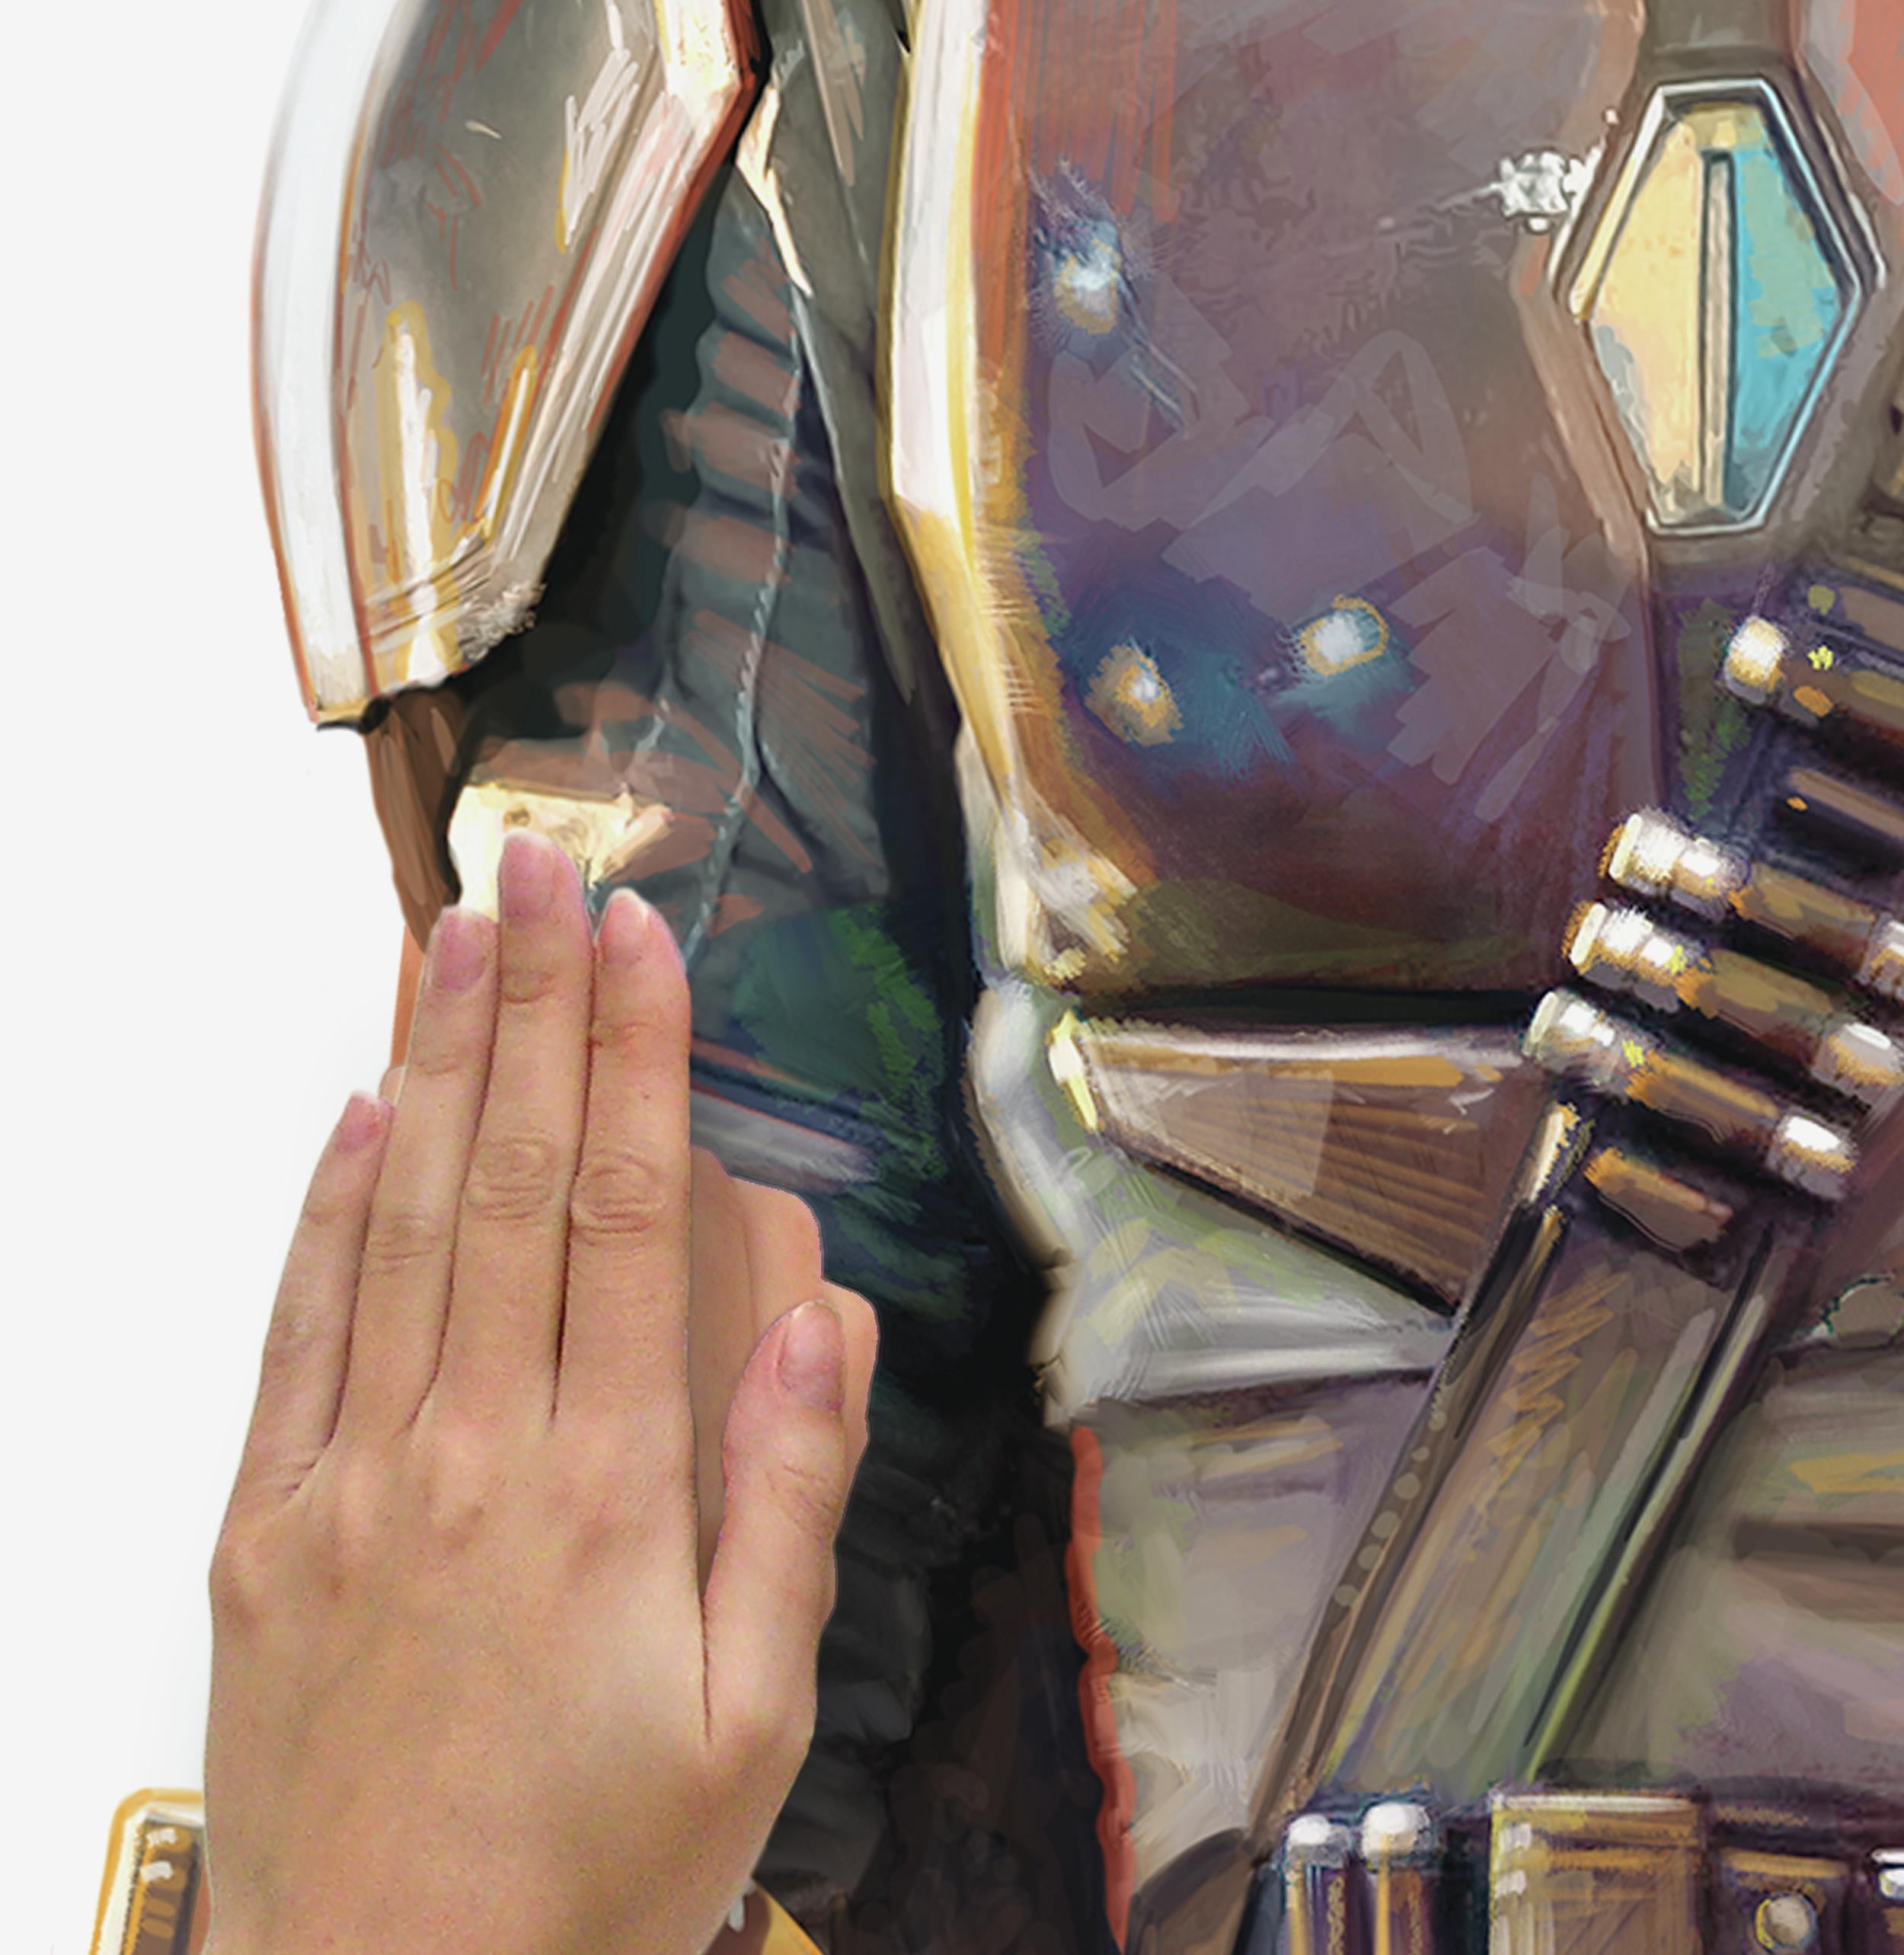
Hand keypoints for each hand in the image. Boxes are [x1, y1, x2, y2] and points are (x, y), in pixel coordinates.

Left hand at [205, 836, 875, 1954]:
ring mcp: (349, 1482)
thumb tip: (820, 1326)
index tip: (640, 939)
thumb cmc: (591, 1880)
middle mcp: (468, 1452)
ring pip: (400, 1224)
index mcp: (602, 1488)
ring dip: (433, 1063)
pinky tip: (355, 1112)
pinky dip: (325, 1209)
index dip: (634, 1059)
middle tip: (538, 870)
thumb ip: (788, 1504)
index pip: (622, 1213)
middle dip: (530, 1005)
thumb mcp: (754, 1719)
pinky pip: (296, 1333)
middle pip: (507, 1179)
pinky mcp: (263, 1530)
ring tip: (453, 935)